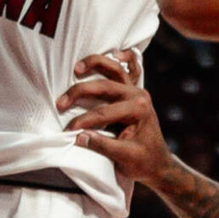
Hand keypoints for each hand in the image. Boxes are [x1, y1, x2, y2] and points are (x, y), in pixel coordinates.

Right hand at [59, 52, 170, 184]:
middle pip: (105, 86)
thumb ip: (102, 145)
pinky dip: (125, 58)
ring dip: (95, 64)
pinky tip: (116, 53)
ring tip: (76, 68)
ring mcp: (137, 90)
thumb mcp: (124, 157)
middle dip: (80, 92)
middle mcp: (139, 95)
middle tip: (60, 103)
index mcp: (139, 109)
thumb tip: (78, 137)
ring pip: (115, 69)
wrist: (158, 164)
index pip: (104, 112)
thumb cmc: (143, 162)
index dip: (83, 121)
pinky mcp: (134, 91)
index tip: (67, 131)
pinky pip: (132, 68)